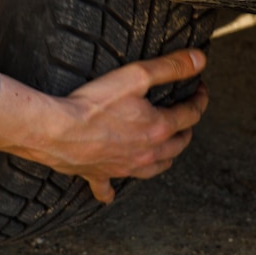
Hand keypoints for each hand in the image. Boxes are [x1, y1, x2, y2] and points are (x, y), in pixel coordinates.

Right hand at [40, 50, 207, 202]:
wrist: (56, 131)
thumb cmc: (93, 104)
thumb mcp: (135, 75)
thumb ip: (169, 67)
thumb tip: (199, 60)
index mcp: (158, 128)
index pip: (190, 113)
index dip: (198, 99)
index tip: (200, 89)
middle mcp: (146, 153)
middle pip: (178, 144)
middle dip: (187, 129)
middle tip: (186, 118)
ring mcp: (124, 168)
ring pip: (155, 168)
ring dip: (165, 157)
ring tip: (166, 149)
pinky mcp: (99, 175)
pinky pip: (107, 189)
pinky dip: (111, 191)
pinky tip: (111, 194)